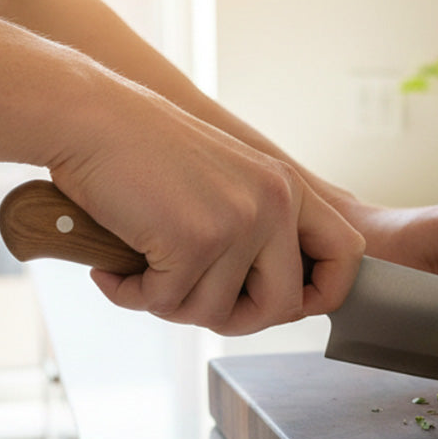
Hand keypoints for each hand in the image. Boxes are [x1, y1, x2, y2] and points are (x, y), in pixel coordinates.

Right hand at [52, 73, 364, 335]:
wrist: (90, 118)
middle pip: (284, 306)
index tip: (286, 304)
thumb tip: (277, 301)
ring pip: (214, 312)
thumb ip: (261, 229)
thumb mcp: (230, 182)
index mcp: (290, 189)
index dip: (322, 294)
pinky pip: (165, 302)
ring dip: (169, 305)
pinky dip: (130, 294)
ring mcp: (239, 222)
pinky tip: (114, 270)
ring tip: (141, 272)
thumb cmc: (146, 154)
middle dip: (235, 320)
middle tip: (190, 301)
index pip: (347, 255)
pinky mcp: (194, 239)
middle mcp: (275, 204)